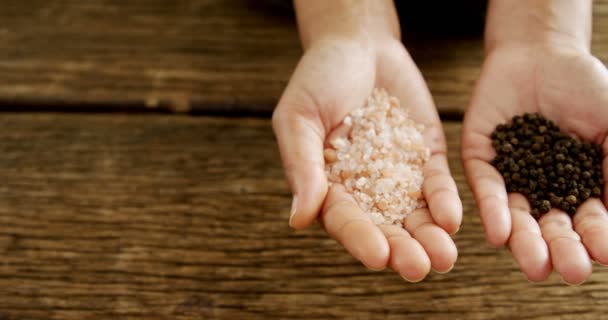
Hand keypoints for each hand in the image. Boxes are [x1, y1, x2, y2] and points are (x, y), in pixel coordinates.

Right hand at [272, 37, 461, 280]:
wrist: (358, 44)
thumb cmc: (318, 78)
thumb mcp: (299, 118)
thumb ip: (301, 166)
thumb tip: (298, 219)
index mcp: (328, 186)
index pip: (344, 219)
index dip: (360, 238)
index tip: (378, 255)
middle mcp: (364, 189)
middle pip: (384, 226)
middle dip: (401, 249)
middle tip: (418, 268)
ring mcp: (397, 175)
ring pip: (414, 214)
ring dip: (429, 237)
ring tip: (444, 258)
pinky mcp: (424, 157)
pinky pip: (436, 184)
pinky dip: (444, 201)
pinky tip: (452, 219)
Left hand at [462, 44, 607, 283]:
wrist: (543, 54)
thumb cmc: (587, 89)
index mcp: (579, 189)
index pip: (589, 222)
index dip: (597, 237)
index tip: (604, 253)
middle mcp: (543, 191)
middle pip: (552, 228)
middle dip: (562, 250)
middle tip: (570, 271)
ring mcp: (511, 178)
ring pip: (517, 217)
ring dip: (526, 242)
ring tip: (535, 266)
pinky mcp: (481, 162)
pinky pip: (486, 190)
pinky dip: (494, 211)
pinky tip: (498, 233)